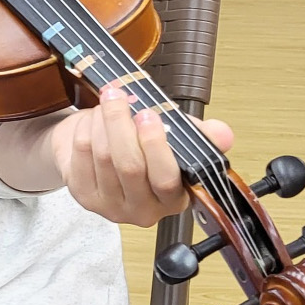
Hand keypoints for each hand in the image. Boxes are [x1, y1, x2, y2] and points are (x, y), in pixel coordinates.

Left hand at [50, 85, 233, 226]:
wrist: (103, 156)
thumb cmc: (143, 148)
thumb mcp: (177, 140)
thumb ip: (200, 135)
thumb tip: (222, 134)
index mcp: (172, 199)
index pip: (166, 180)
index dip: (156, 146)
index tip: (149, 115)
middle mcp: (142, 209)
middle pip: (129, 166)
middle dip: (121, 123)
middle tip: (119, 95)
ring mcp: (110, 205)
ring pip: (103, 156)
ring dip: (103, 121)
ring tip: (109, 101)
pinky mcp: (83, 195)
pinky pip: (82, 154)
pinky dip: (86, 129)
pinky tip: (93, 119)